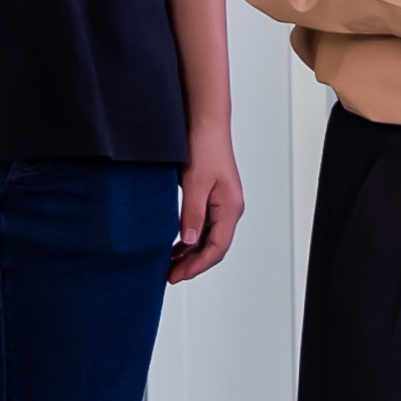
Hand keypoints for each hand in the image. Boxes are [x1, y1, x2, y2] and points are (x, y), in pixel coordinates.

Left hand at [173, 125, 245, 282]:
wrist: (206, 124)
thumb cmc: (205, 148)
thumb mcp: (195, 184)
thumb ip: (192, 215)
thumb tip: (190, 242)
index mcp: (230, 208)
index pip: (217, 247)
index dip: (198, 265)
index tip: (179, 275)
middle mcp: (229, 209)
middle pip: (214, 246)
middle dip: (193, 264)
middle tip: (170, 275)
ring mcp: (222, 204)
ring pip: (208, 238)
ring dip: (190, 253)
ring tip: (169, 264)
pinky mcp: (213, 198)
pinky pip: (204, 226)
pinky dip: (190, 239)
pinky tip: (176, 245)